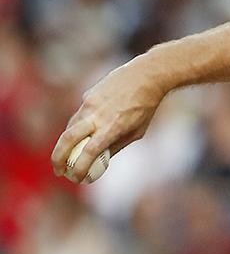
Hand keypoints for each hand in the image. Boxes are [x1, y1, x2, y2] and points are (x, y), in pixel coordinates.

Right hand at [51, 57, 168, 182]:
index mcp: (113, 127)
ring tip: (66, 156)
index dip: (80, 167)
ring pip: (70, 127)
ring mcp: (90, 103)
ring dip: (65, 145)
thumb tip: (100, 160)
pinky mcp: (88, 95)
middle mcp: (98, 115)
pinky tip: (80, 134)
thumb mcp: (137, 131)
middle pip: (68, 139)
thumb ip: (117, 145)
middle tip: (59, 171)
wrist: (147, 75)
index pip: (89, 151)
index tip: (77, 178)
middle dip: (58, 158)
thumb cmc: (146, 106)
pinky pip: (77, 115)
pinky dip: (76, 128)